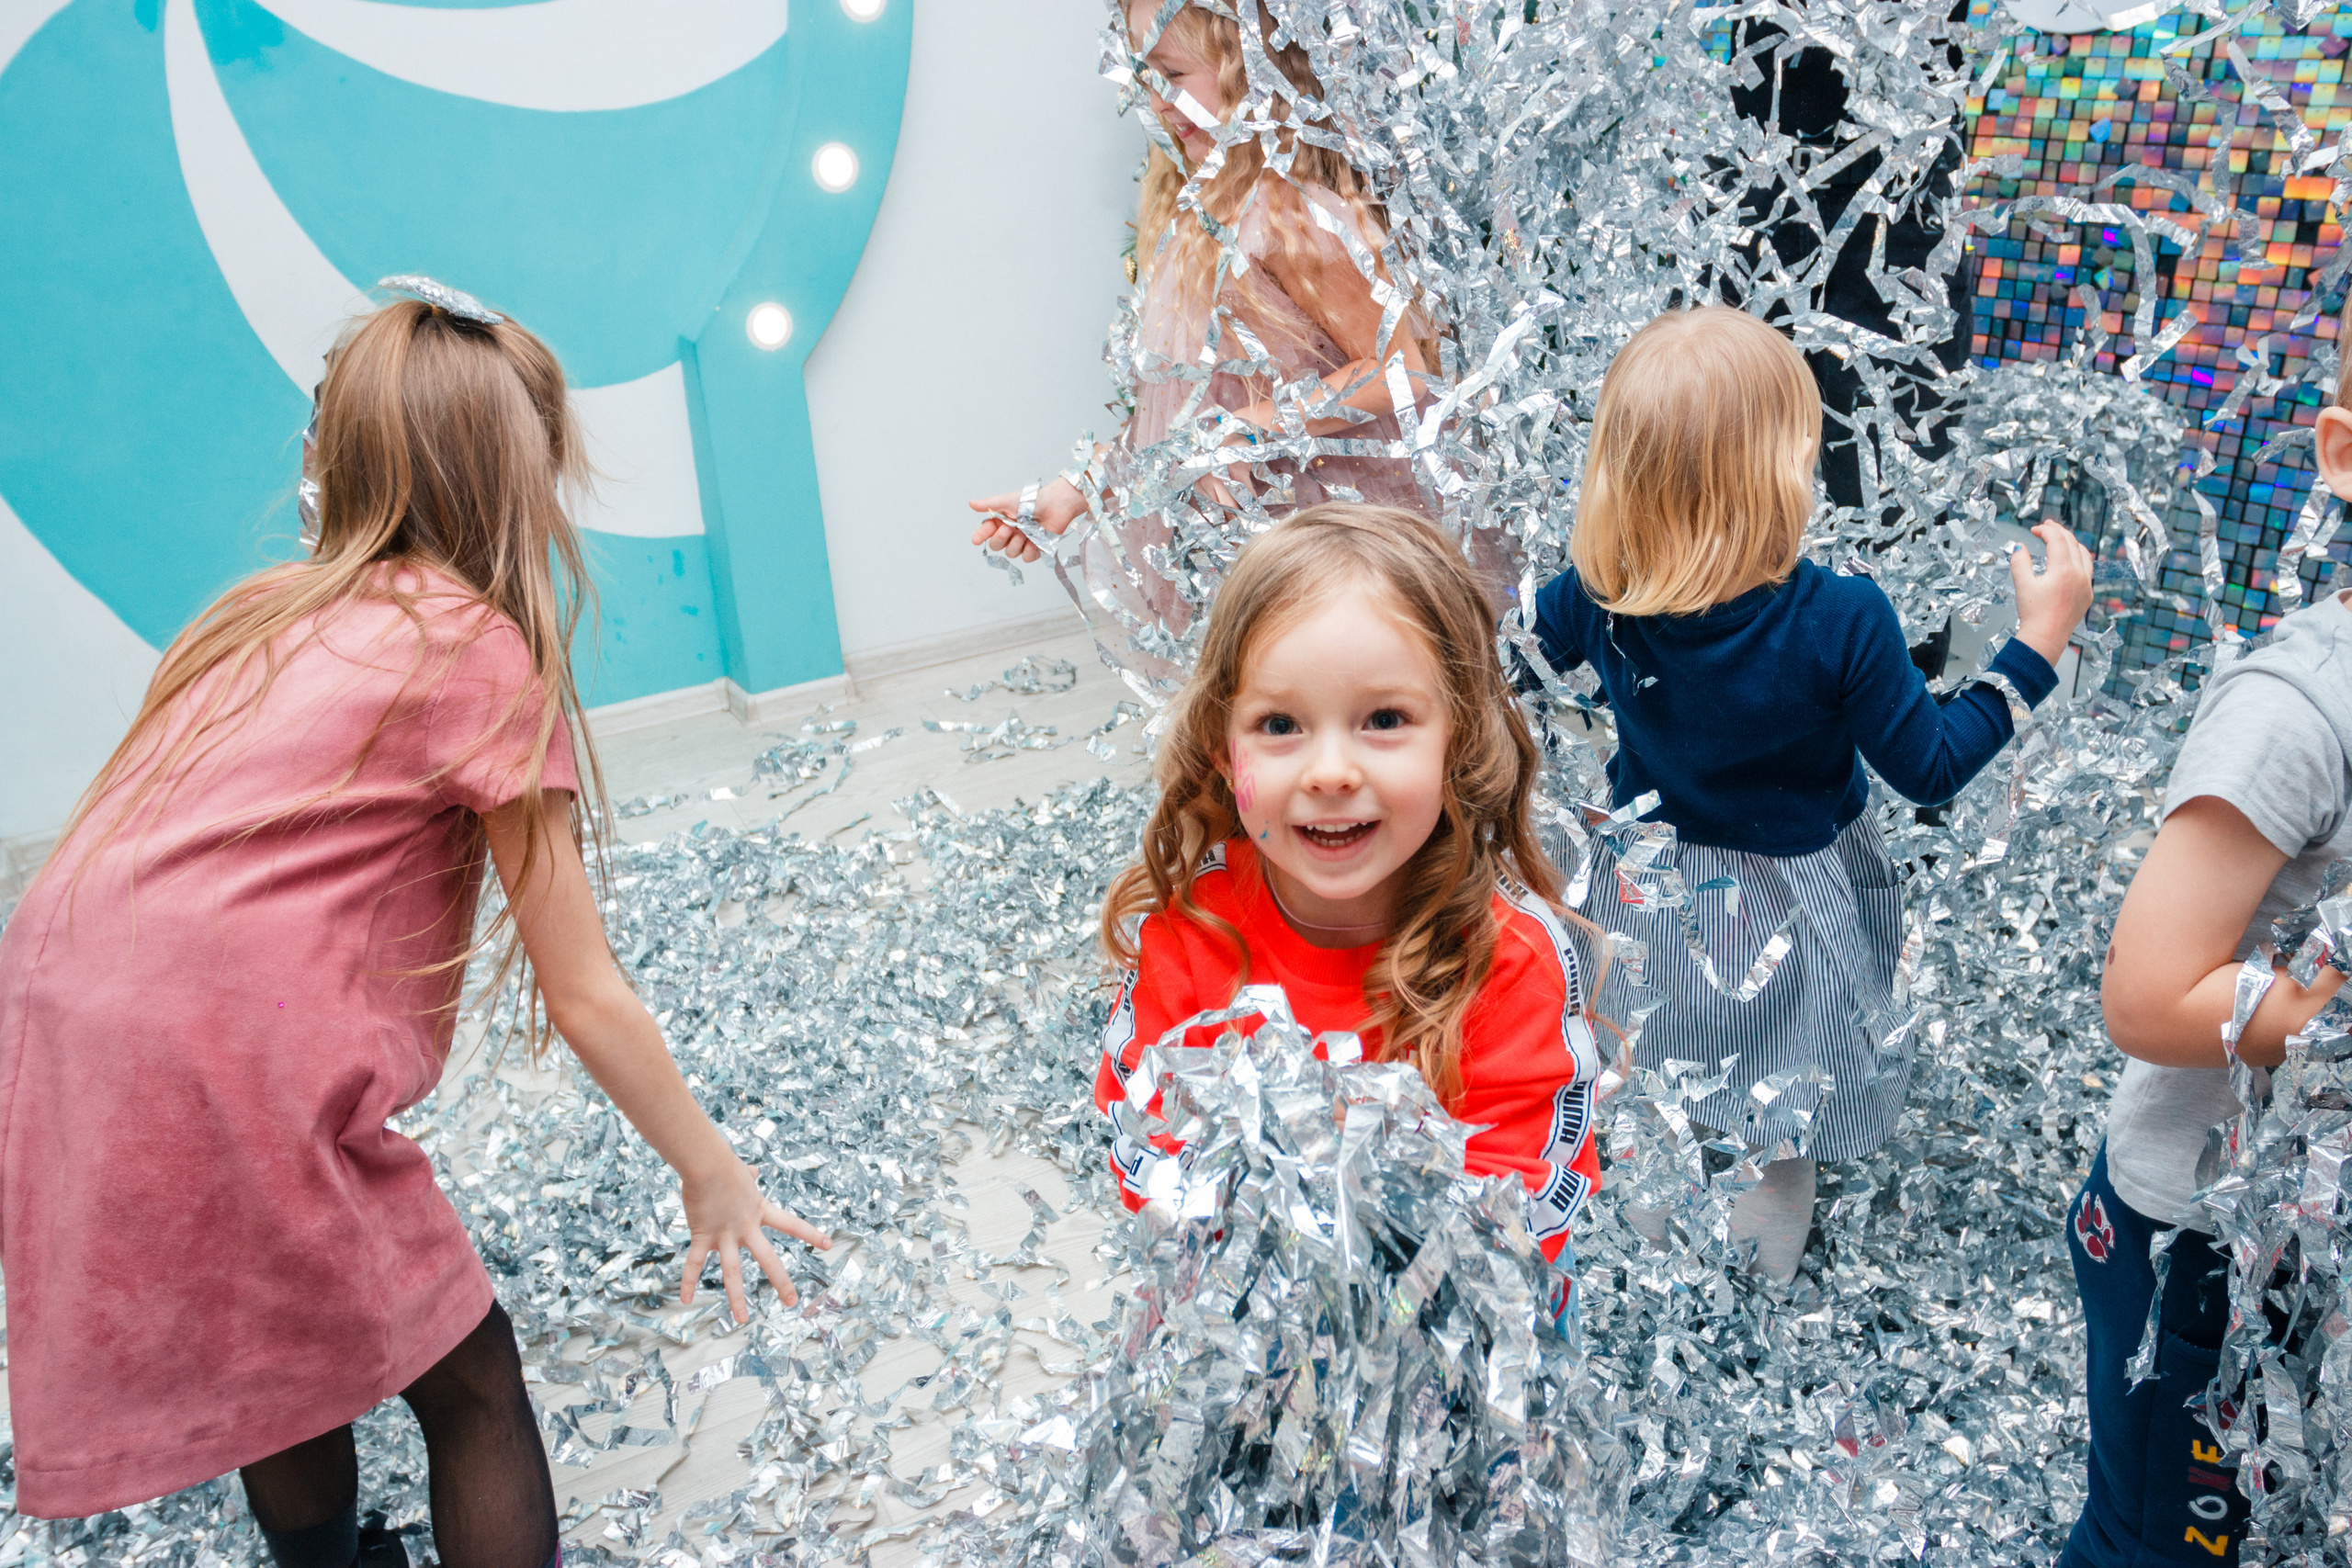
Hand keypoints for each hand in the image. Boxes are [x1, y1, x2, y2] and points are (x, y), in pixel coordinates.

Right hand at [678, 1157, 832, 1323]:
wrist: (707, 1163)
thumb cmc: (723, 1163)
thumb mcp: (742, 1172)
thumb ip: (749, 1176)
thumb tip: (752, 1172)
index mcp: (759, 1211)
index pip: (792, 1224)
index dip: (811, 1234)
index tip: (829, 1244)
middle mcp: (746, 1227)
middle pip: (768, 1259)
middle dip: (781, 1282)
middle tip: (793, 1302)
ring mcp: (726, 1234)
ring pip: (733, 1271)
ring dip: (736, 1298)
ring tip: (742, 1320)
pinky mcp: (703, 1235)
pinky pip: (694, 1263)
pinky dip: (688, 1281)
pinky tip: (685, 1300)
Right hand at [968, 476, 1087, 563]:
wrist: (1055, 505)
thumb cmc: (1031, 500)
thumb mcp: (1007, 501)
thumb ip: (989, 505)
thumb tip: (971, 503)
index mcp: (1001, 522)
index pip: (986, 532)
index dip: (980, 536)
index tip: (976, 540)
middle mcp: (1010, 533)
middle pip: (996, 546)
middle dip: (1002, 538)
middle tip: (1011, 527)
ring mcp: (1022, 542)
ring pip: (1011, 553)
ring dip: (1017, 543)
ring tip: (1027, 530)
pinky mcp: (1036, 549)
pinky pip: (1027, 558)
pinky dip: (1030, 550)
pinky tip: (1034, 541)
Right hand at [2010, 520, 2094, 666]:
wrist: (2045, 638)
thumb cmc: (2033, 614)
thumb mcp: (2022, 585)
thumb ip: (2020, 561)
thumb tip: (2018, 547)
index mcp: (2063, 570)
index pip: (2057, 540)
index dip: (2045, 531)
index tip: (2034, 530)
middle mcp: (2079, 575)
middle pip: (2072, 543)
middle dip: (2059, 532)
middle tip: (2047, 527)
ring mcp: (2086, 585)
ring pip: (2084, 555)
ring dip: (2072, 543)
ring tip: (2060, 539)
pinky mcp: (2087, 595)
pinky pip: (2087, 570)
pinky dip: (2078, 559)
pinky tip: (2069, 561)